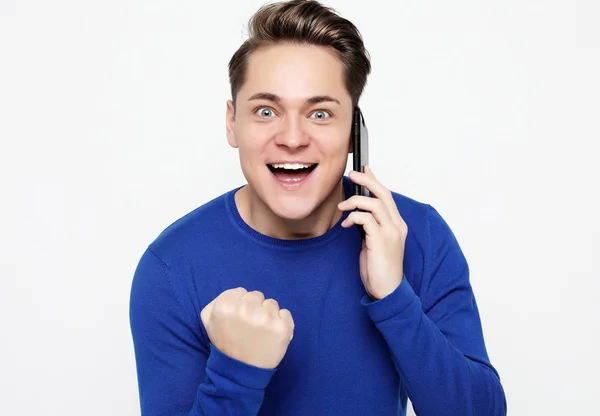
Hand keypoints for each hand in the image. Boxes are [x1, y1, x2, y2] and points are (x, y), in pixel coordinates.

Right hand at [200, 287, 294, 368]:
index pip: (241, 292)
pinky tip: (271, 335)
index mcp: (225, 305)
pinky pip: (286, 314)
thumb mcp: (208, 321)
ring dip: (268, 315)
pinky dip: (281, 322)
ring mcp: (265, 318)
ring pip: (271, 304)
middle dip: (254, 308)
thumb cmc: (225, 344)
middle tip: (249, 327)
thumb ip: (217, 301)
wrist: (240, 372)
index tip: (238, 319)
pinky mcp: (282, 327)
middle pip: (256, 295)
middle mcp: (245, 308)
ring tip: (260, 332)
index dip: (240, 305)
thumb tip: (237, 294)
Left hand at [338, 167, 407, 299]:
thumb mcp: (374, 242)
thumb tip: (358, 213)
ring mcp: (390, 233)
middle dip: (366, 180)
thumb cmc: (380, 268)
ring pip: (374, 204)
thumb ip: (370, 227)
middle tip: (352, 174)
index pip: (387, 196)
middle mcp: (397, 226)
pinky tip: (346, 225)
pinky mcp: (381, 241)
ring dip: (355, 201)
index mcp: (397, 225)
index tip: (364, 169)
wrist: (387, 290)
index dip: (375, 180)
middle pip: (383, 194)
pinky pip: (366, 219)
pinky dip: (353, 217)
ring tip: (342, 208)